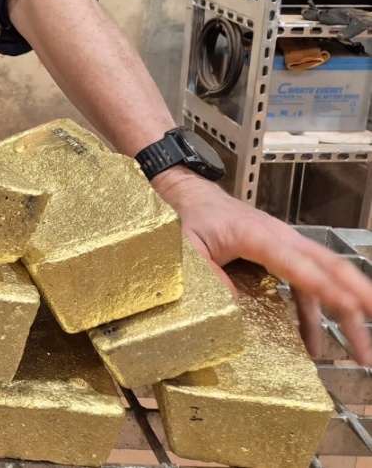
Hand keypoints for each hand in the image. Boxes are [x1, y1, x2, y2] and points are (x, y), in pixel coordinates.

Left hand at [155, 167, 371, 364]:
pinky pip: (306, 284)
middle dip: (357, 299)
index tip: (353, 309)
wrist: (194, 195)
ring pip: (326, 275)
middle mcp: (281, 237)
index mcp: (257, 235)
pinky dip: (315, 311)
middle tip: (370, 337)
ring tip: (359, 348)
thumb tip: (234, 306)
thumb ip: (209, 275)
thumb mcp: (189, 246)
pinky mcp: (282, 254)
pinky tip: (313, 340)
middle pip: (330, 266)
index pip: (299, 265)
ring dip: (345, 310)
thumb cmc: (194, 217)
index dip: (327, 288)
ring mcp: (285, 244)